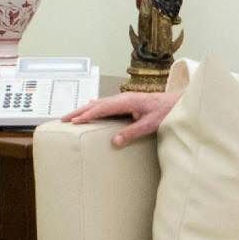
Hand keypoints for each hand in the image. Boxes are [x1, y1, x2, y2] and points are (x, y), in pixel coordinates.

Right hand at [62, 90, 176, 146]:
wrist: (176, 102)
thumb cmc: (165, 112)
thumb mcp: (150, 125)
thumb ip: (132, 132)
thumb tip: (114, 141)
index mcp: (127, 101)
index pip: (102, 108)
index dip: (87, 115)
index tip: (74, 121)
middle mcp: (122, 98)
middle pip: (95, 104)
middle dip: (78, 112)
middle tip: (62, 119)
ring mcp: (123, 99)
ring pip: (98, 103)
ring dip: (83, 110)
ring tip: (70, 117)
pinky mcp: (126, 102)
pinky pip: (105, 104)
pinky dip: (93, 107)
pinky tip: (89, 107)